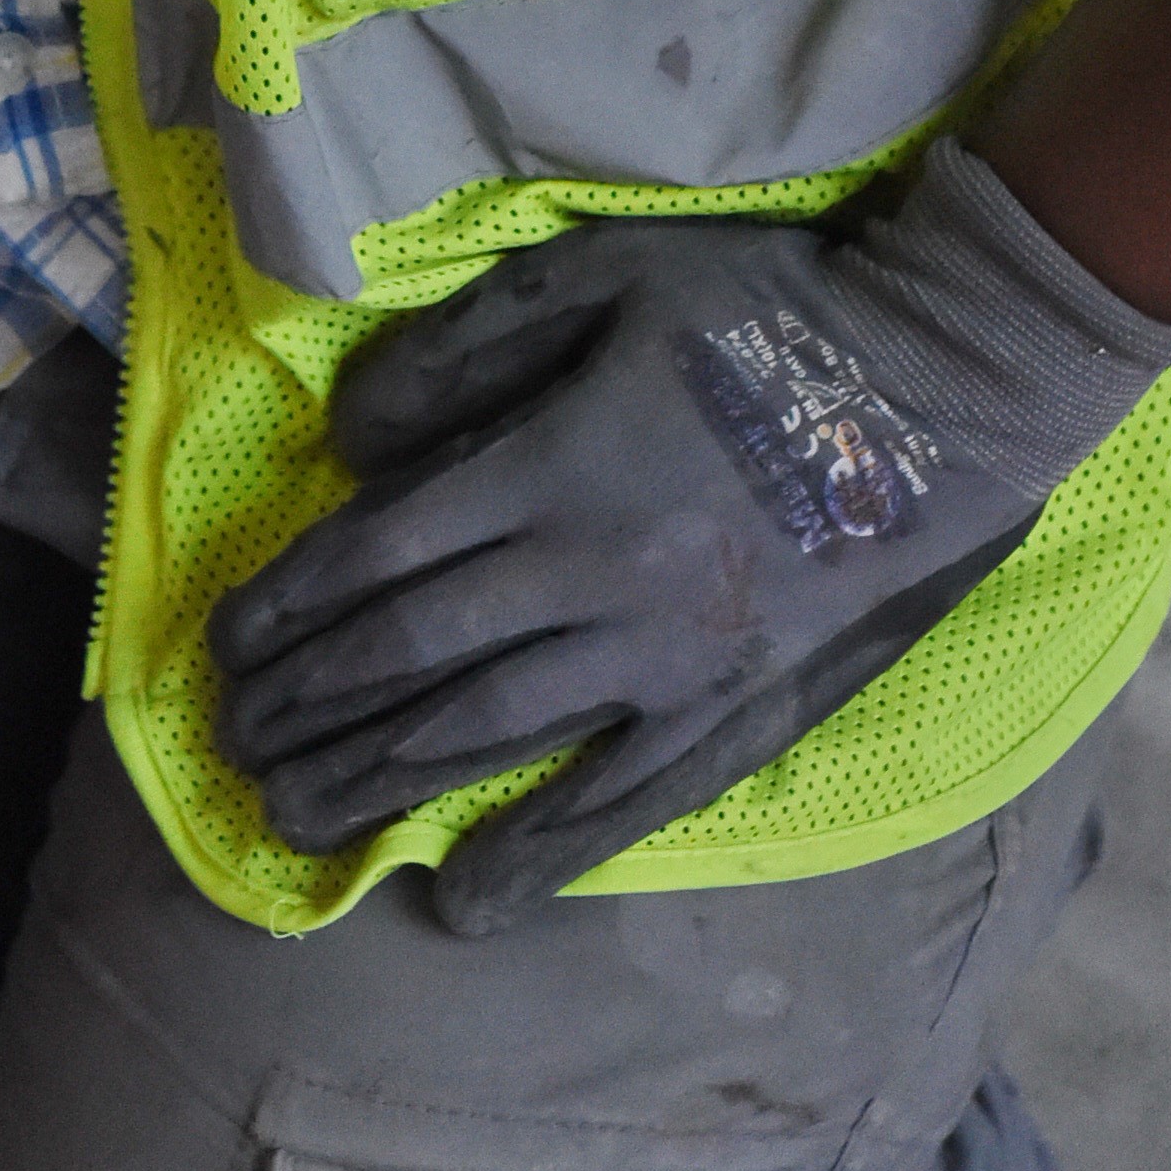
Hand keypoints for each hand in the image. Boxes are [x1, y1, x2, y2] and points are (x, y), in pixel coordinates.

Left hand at [208, 151, 1170, 934]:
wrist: (943, 385)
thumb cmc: (766, 309)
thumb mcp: (603, 275)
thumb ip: (469, 348)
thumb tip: (357, 435)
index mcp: (547, 469)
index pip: (378, 557)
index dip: (288, 606)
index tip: (227, 643)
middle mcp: (586, 578)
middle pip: (409, 659)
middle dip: (307, 703)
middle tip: (234, 738)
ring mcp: (662, 660)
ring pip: (484, 737)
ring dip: (376, 778)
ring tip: (295, 812)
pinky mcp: (732, 711)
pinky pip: (617, 803)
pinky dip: (535, 856)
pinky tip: (467, 895)